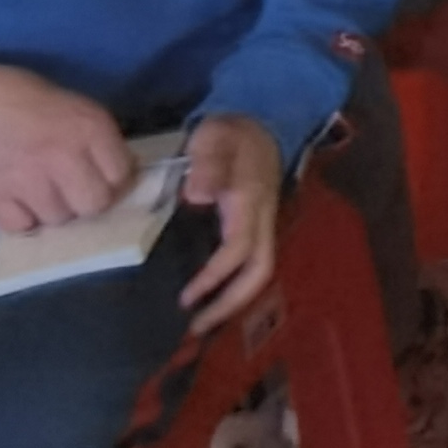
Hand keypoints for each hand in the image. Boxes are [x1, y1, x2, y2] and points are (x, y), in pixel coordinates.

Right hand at [0, 55, 134, 234]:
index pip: (122, 175)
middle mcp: (64, 156)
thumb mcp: (70, 104)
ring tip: (39, 191)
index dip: (115, 180)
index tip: (102, 179)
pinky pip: (22, 227)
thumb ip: (94, 137)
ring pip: (58, 219)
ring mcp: (28, 181)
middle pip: (94, 205)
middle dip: (87, 201)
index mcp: (89, 127)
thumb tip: (115, 168)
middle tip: (72, 191)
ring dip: (53, 210)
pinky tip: (16, 200)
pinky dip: (22, 218)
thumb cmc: (16, 95)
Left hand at [172, 110, 282, 329]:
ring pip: (258, 270)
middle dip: (231, 303)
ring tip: (200, 321)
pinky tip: (207, 295)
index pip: (239, 249)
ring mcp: (262, 222)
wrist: (260, 118)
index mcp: (251, 201)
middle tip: (195, 328)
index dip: (214, 277)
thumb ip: (208, 163)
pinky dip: (231, 285)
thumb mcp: (215, 136)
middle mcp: (262, 218)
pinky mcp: (255, 225)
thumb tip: (199, 197)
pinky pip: (249, 262)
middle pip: (259, 271)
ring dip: (232, 300)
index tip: (185, 298)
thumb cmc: (231, 130)